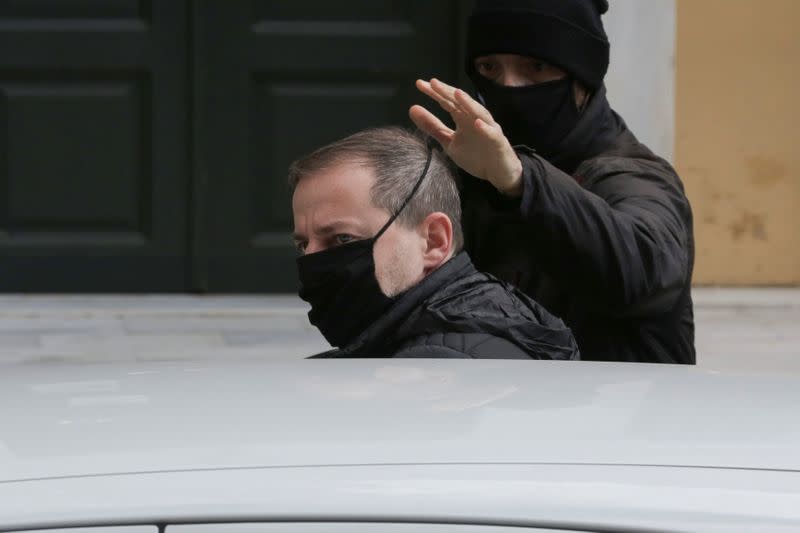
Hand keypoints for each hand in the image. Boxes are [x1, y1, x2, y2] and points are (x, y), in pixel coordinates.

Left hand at [409, 78, 522, 196]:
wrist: (497, 172)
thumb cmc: (475, 154)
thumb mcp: (449, 141)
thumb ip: (432, 127)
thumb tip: (412, 109)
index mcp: (463, 118)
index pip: (447, 102)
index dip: (434, 93)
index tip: (419, 84)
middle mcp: (475, 119)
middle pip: (461, 103)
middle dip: (448, 92)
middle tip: (433, 82)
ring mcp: (488, 128)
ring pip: (478, 113)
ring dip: (468, 103)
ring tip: (457, 94)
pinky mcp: (497, 141)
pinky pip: (491, 133)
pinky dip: (485, 128)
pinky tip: (477, 122)